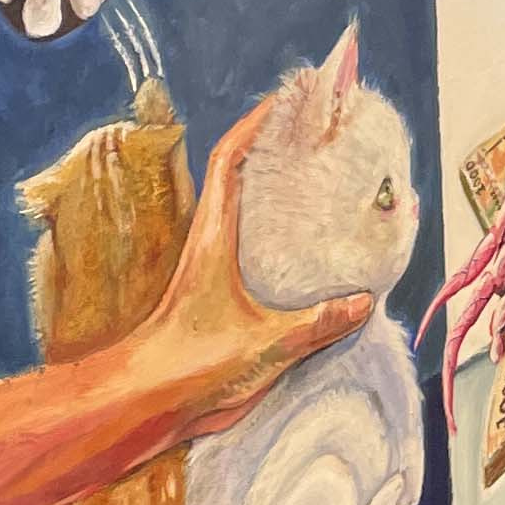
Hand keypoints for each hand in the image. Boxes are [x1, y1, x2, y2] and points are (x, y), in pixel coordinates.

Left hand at [145, 94, 372, 435]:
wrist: (141, 405)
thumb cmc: (191, 365)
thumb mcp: (266, 343)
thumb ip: (317, 322)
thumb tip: (363, 301)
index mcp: (215, 237)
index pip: (232, 160)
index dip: (259, 124)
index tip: (292, 100)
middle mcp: (211, 244)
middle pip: (242, 178)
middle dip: (277, 149)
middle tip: (322, 135)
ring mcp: (212, 270)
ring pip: (248, 215)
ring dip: (279, 193)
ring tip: (325, 182)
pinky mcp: (217, 298)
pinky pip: (256, 253)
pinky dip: (282, 239)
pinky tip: (312, 252)